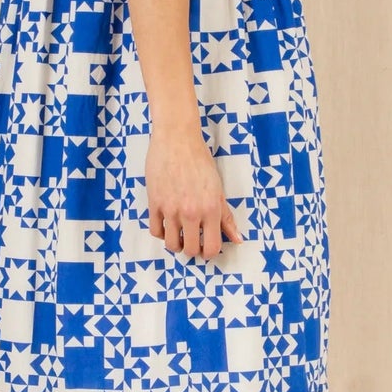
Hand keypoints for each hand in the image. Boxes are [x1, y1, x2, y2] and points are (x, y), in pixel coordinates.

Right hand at [144, 123, 243, 261]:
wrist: (177, 138)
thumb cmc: (199, 159)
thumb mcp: (218, 189)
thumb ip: (226, 217)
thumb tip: (237, 239)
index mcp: (211, 209)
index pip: (211, 247)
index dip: (209, 252)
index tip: (206, 247)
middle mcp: (191, 212)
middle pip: (190, 250)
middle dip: (192, 250)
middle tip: (192, 241)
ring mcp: (171, 209)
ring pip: (171, 244)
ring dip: (176, 243)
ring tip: (179, 234)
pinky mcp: (154, 203)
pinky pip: (155, 231)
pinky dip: (161, 232)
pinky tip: (166, 224)